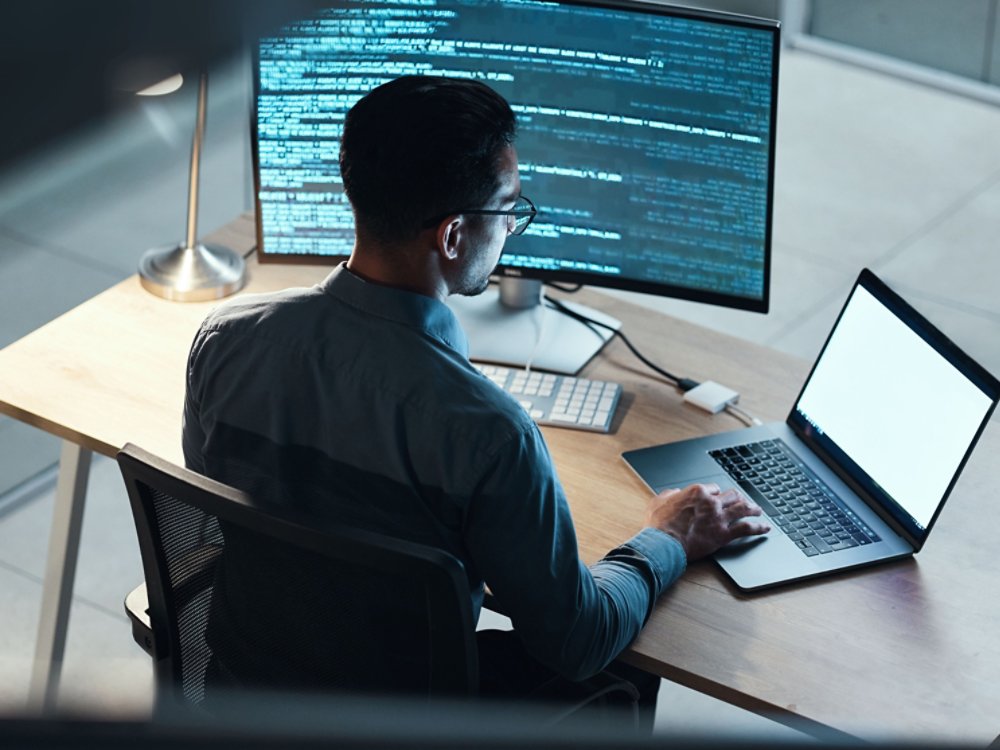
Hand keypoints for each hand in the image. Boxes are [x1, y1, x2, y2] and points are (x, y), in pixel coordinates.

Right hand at [646, 483, 770, 560]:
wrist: (663, 543)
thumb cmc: (658, 525)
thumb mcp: (658, 502)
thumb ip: (669, 495)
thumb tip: (674, 493)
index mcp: (696, 492)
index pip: (714, 488)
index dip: (717, 493)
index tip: (718, 498)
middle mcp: (711, 502)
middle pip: (732, 495)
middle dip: (739, 497)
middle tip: (743, 501)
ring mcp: (719, 518)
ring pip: (743, 508)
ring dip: (753, 508)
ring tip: (758, 510)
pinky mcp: (723, 534)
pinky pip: (746, 529)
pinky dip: (758, 528)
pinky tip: (764, 528)